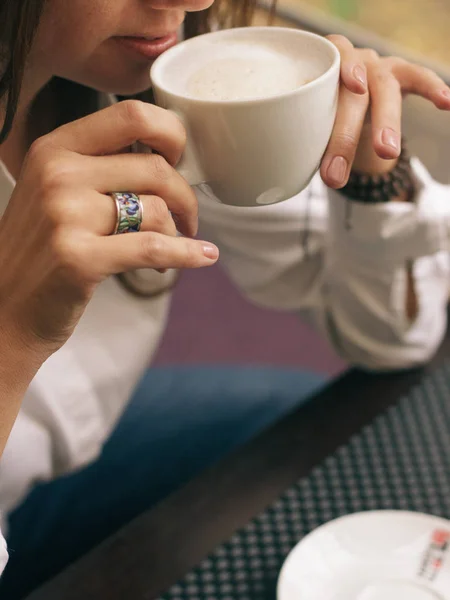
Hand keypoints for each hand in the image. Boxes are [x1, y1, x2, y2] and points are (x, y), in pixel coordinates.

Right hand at [0, 100, 218, 356]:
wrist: (5, 308)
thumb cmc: (40, 250)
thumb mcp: (56, 193)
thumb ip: (101, 169)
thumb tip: (169, 161)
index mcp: (55, 148)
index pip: (131, 114)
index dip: (171, 133)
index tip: (180, 159)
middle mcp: (58, 173)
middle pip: (154, 167)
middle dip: (185, 195)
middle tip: (188, 217)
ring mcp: (65, 215)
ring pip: (156, 208)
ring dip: (178, 231)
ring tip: (172, 248)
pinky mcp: (79, 258)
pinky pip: (154, 248)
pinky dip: (187, 254)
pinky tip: (203, 256)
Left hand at [321, 35, 449, 187]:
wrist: (350, 99)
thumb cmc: (329, 113)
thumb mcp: (318, 125)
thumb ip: (314, 143)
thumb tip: (319, 180)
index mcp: (323, 72)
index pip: (324, 69)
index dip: (329, 83)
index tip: (330, 105)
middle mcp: (351, 63)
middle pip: (351, 94)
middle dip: (344, 136)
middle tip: (336, 173)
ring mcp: (377, 68)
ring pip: (383, 90)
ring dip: (385, 122)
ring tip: (386, 152)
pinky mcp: (402, 74)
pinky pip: (419, 78)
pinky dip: (432, 88)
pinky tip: (446, 103)